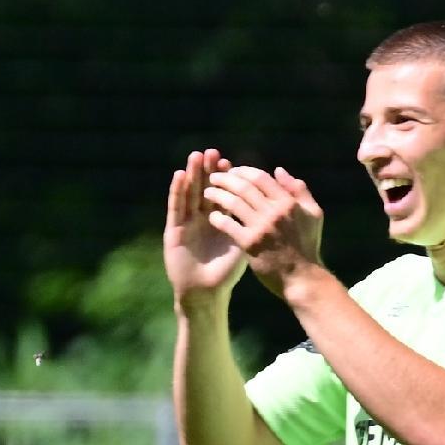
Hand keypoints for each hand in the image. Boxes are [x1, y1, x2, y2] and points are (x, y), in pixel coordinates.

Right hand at [164, 148, 245, 309]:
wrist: (206, 293)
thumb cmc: (226, 273)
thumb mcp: (243, 246)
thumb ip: (251, 226)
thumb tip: (270, 209)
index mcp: (220, 221)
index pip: (224, 195)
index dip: (226, 180)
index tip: (231, 162)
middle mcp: (202, 218)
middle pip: (205, 189)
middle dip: (209, 171)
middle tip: (212, 151)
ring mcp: (187, 222)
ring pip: (190, 194)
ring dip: (192, 174)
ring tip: (196, 156)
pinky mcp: (173, 230)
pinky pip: (176, 207)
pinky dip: (177, 191)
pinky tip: (179, 176)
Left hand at [202, 165, 327, 298]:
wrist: (302, 277)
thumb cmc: (306, 245)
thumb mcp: (313, 214)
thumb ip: (299, 190)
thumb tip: (279, 171)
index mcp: (288, 203)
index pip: (260, 177)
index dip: (243, 171)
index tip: (232, 172)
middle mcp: (275, 212)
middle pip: (243, 186)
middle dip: (225, 178)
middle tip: (213, 177)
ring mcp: (261, 227)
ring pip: (232, 202)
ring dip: (216, 194)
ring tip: (207, 193)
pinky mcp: (250, 243)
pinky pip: (227, 224)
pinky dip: (217, 217)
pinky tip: (213, 216)